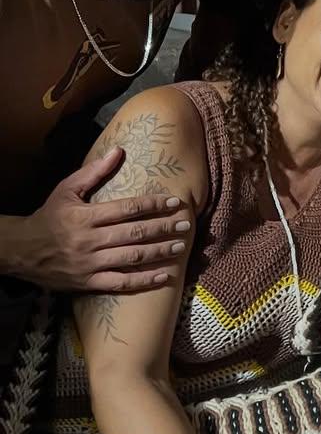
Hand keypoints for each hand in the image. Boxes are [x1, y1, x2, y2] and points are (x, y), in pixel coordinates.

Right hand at [9, 148, 189, 291]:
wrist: (20, 251)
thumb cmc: (49, 217)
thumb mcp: (66, 190)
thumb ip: (94, 171)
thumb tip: (119, 150)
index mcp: (85, 216)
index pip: (127, 209)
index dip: (153, 205)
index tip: (175, 202)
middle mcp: (89, 240)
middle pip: (134, 233)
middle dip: (163, 228)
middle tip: (186, 224)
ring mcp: (89, 264)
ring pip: (131, 257)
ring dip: (159, 252)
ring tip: (180, 246)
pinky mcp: (88, 283)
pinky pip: (121, 283)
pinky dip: (144, 280)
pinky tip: (165, 275)